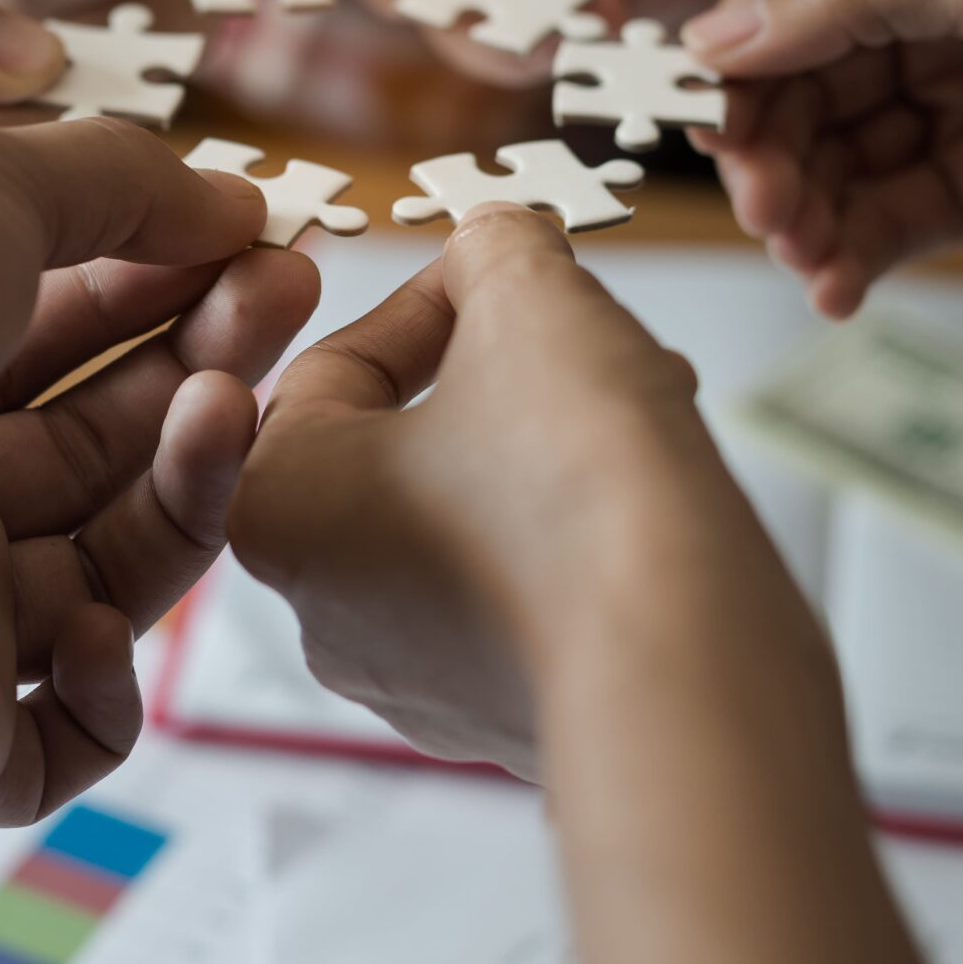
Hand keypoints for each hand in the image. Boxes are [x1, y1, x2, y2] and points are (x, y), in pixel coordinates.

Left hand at [0, 119, 315, 823]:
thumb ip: (121, 183)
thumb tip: (234, 202)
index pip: (65, 347)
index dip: (167, 295)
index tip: (258, 245)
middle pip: (100, 454)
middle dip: (201, 368)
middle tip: (287, 292)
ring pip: (106, 581)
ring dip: (185, 493)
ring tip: (227, 403)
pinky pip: (54, 747)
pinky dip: (104, 694)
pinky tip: (99, 615)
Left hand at [228, 208, 779, 776]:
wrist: (685, 660)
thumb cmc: (579, 487)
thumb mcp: (529, 302)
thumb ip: (497, 251)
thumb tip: (498, 244)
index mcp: (277, 504)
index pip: (337, 366)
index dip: (434, 300)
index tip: (502, 271)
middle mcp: (321, 609)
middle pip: (404, 447)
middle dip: (501, 375)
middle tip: (577, 335)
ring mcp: (411, 680)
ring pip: (468, 520)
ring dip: (546, 446)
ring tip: (638, 400)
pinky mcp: (500, 718)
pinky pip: (520, 596)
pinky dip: (573, 535)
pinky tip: (647, 492)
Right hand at [682, 0, 962, 316]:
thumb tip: (724, 30)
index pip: (786, 4)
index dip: (734, 68)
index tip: (701, 128)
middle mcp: (927, 26)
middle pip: (795, 96)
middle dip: (768, 157)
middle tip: (768, 211)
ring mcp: (954, 112)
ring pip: (832, 169)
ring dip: (804, 217)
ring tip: (810, 258)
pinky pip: (885, 226)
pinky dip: (850, 259)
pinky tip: (838, 288)